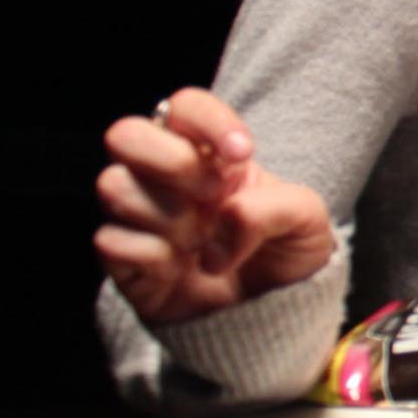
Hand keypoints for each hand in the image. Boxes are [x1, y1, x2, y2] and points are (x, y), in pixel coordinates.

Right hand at [94, 87, 336, 323]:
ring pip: (114, 186)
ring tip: (202, 241)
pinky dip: (154, 257)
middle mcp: (162, 176)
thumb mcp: (307, 220)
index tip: (241, 154)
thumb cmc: (281, 250)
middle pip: (125, 134)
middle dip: (173, 162)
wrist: (268, 312)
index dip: (207, 119)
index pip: (183, 105)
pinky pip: (111, 240)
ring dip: (169, 216)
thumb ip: (277, 205)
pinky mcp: (120, 257)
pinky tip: (179, 268)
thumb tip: (225, 217)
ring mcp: (136, 214)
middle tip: (214, 193)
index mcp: (207, 152)